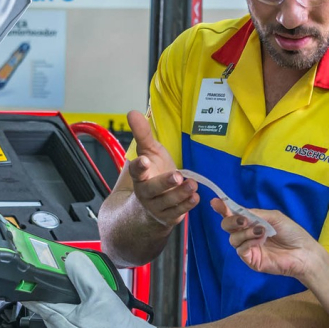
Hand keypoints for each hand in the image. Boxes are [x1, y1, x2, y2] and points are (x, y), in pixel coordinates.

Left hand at [24, 251, 163, 327]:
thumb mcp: (100, 294)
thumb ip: (83, 274)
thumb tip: (72, 260)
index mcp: (60, 322)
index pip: (36, 301)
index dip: (33, 286)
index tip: (31, 276)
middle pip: (49, 309)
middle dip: (53, 293)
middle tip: (61, 279)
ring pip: (62, 319)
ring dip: (67, 305)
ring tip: (80, 293)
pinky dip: (77, 317)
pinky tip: (91, 311)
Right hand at [126, 110, 197, 227]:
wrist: (151, 204)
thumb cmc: (152, 174)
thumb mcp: (148, 152)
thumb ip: (142, 134)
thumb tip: (132, 112)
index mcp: (139, 176)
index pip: (135, 171)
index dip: (139, 166)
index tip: (144, 160)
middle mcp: (145, 192)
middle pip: (152, 189)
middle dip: (164, 183)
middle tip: (176, 175)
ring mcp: (157, 205)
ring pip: (167, 201)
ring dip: (180, 193)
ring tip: (192, 185)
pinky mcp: (169, 215)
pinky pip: (177, 212)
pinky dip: (186, 205)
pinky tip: (196, 197)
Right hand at [212, 198, 325, 282]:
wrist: (303, 252)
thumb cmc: (292, 233)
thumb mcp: (274, 217)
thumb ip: (255, 213)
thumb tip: (237, 210)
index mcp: (252, 222)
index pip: (233, 214)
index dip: (223, 208)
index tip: (216, 202)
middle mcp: (247, 234)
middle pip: (227, 226)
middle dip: (231, 220)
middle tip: (242, 220)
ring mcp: (248, 248)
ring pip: (233, 238)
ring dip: (244, 232)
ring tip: (260, 231)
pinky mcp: (251, 260)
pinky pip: (241, 250)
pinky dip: (248, 243)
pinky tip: (260, 241)